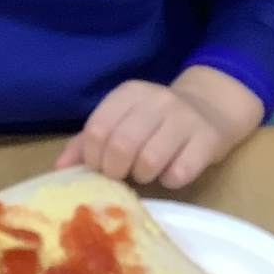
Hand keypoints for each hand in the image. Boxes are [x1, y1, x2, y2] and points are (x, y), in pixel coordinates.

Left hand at [56, 66, 263, 188]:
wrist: (213, 109)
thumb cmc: (157, 121)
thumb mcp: (123, 120)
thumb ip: (88, 142)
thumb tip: (60, 168)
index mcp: (130, 93)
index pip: (97, 129)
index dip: (92, 157)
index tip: (100, 167)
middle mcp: (157, 100)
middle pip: (120, 146)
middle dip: (115, 170)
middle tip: (122, 174)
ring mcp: (184, 119)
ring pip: (149, 162)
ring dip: (143, 177)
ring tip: (147, 172)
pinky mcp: (207, 140)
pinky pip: (179, 173)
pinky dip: (170, 180)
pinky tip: (171, 172)